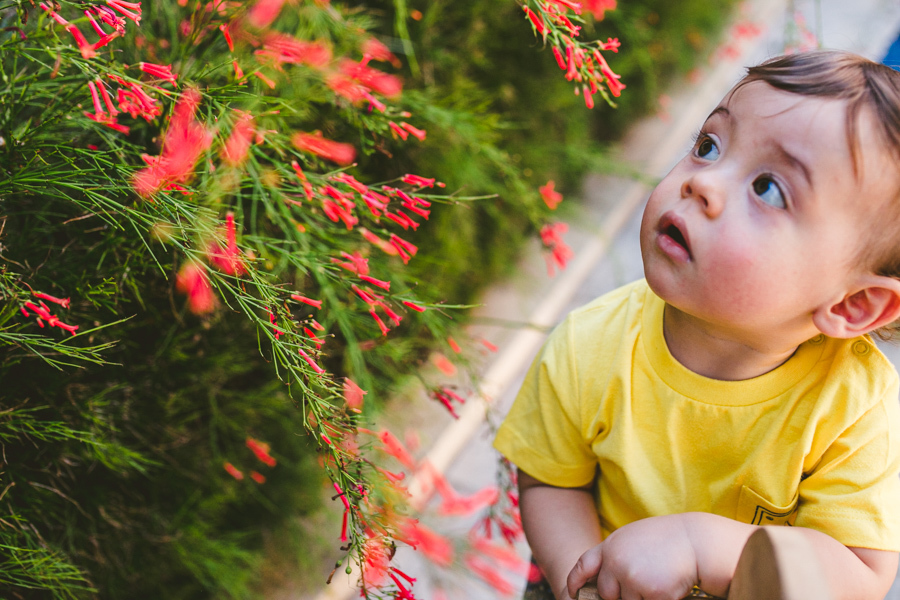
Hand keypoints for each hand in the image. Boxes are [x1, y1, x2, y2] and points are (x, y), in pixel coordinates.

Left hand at [566, 515, 698, 599]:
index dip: (575, 581)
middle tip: (641, 581)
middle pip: (606, 593)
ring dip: (641, 597)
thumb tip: (604, 577)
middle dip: (620, 594)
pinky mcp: (652, 594)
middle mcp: (616, 563)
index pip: (583, 566)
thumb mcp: (634, 537)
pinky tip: (667, 587)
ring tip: (658, 579)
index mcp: (611, 546)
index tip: (573, 592)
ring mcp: (633, 579)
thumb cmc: (668, 538)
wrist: (697, 541)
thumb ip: (616, 554)